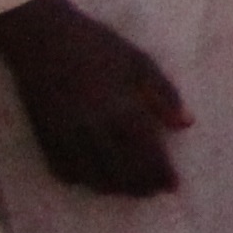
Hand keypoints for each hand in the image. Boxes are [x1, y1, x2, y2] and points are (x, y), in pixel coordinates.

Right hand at [0, 0, 188, 194]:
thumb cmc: (99, 47)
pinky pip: (63, 169)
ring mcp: (66, 135)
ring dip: (113, 188)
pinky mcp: (45, 136)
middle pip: (121, 171)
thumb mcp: (140, 63)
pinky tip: (94, 180)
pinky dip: (81, 180)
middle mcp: (94, 128)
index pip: (147, 152)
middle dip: (140, 187)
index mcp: (123, 108)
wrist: (44, 39)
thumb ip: (165, 95)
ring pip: (92, 176)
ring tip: (130, 190)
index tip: (173, 187)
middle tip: (154, 192)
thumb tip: (187, 124)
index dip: (161, 173)